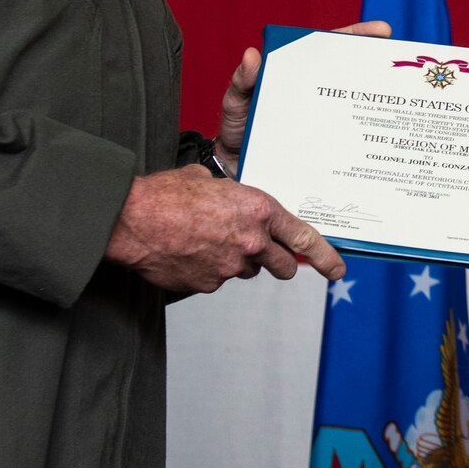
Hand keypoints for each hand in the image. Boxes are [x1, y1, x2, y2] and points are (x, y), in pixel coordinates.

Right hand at [104, 166, 345, 291]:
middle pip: (281, 265)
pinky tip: (188, 252)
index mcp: (258, 211)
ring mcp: (230, 268)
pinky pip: (217, 280)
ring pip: (246, 271)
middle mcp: (251, 242)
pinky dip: (208, 270)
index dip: (324, 255)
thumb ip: (232, 195)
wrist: (132, 220)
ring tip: (206, 241)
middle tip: (259, 251)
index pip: (303, 237)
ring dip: (237, 261)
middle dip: (276, 261)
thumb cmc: (166, 195)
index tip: (336, 268)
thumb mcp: (208, 182)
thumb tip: (231, 200)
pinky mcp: (208, 285)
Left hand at [215, 20, 391, 169]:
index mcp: (297, 77)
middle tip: (403, 64)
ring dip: (380, 104)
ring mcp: (325, 121)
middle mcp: (317, 96)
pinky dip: (368, 142)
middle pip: (352, 75)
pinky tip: (385, 145)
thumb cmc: (236, 130)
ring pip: (357, 108)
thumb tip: (252, 56)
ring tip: (402, 101)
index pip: (328, 49)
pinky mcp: (327, 148)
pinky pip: (350, 141)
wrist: (235, 173)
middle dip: (379, 68)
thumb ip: (242, 82)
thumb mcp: (237, 103)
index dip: (356, 37)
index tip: (382, 31)